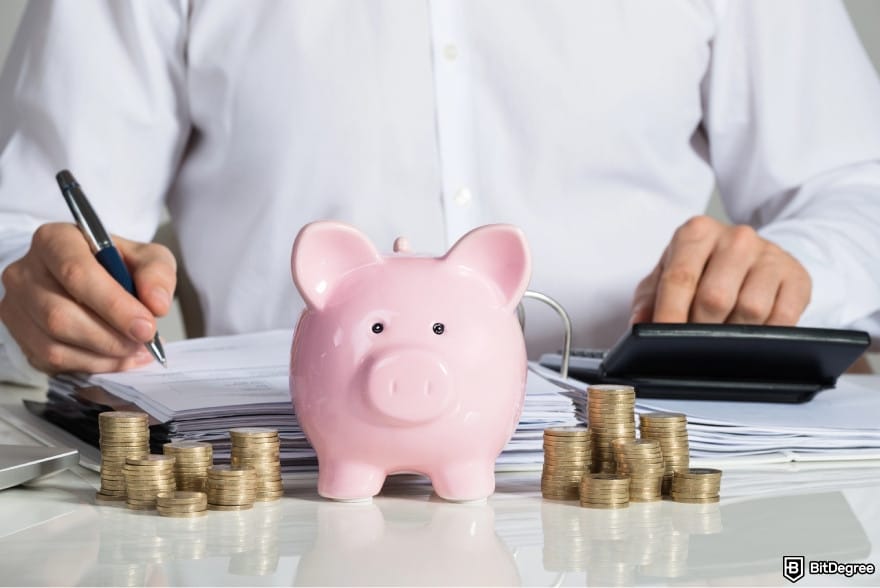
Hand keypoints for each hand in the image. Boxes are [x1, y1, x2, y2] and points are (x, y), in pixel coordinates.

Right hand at [0, 223, 176, 373]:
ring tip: (135, 349)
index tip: (146, 327)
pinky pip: (52, 362)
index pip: (76, 274)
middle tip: (144, 341)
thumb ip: (157, 274)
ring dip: (103, 355)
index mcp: (55, 240)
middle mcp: (25, 272)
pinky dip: (92, 365)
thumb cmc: (118, 264)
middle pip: (59, 315)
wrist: (95, 277)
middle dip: (110, 337)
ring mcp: (17, 306)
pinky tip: (118, 357)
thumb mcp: (147, 257)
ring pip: (53, 344)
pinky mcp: (20, 336)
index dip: (114, 306)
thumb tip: (156, 304)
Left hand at [631, 216, 811, 325]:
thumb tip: (640, 324)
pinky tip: (752, 336)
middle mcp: (736, 237)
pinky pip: (783, 318)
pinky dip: (764, 335)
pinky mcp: (797, 276)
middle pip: (714, 298)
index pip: (680, 278)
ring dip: (733, 334)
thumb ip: (649, 299)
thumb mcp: (667, 276)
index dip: (669, 315)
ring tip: (722, 339)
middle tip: (693, 346)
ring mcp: (771, 255)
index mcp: (697, 232)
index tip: (661, 341)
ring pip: (750, 310)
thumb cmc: (703, 269)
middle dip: (700, 329)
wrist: (753, 256)